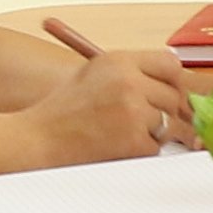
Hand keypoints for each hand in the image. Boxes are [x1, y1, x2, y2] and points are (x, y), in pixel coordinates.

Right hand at [28, 36, 203, 163]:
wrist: (38, 139)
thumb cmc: (62, 111)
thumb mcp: (93, 75)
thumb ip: (130, 72)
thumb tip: (170, 80)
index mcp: (119, 61)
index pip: (170, 64)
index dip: (172, 82)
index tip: (168, 93)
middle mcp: (128, 82)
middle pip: (174, 96)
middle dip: (164, 111)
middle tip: (143, 120)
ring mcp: (132, 111)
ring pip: (168, 124)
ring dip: (152, 133)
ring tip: (121, 132)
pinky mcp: (133, 140)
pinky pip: (156, 147)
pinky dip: (141, 151)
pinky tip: (116, 146)